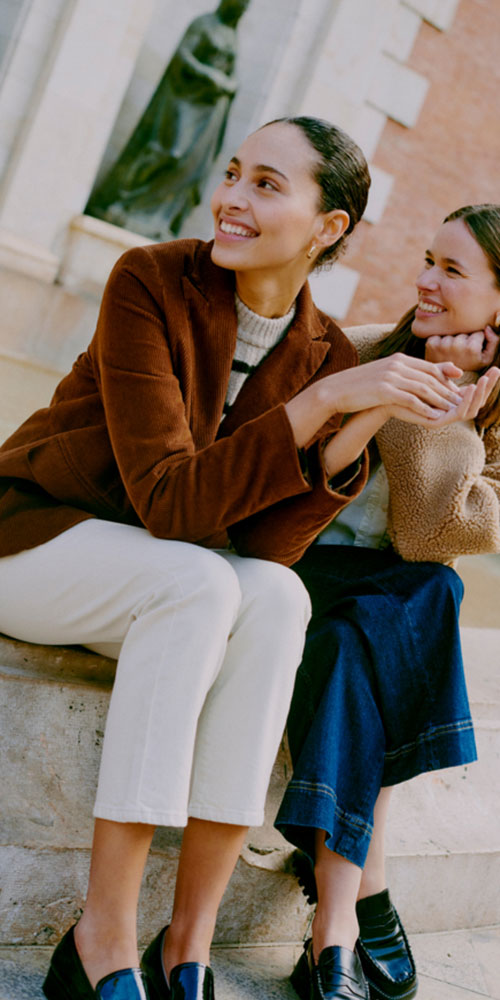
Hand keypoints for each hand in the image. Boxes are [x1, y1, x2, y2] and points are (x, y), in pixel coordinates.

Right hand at [320, 353, 463, 419]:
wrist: (335, 389)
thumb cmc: (359, 385)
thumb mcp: (382, 374)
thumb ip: (400, 374)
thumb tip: (415, 380)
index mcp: (398, 359)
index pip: (429, 367)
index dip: (445, 379)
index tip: (455, 390)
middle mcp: (397, 365)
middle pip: (430, 377)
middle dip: (447, 390)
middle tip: (459, 402)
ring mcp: (391, 376)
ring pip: (423, 388)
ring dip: (440, 400)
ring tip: (451, 410)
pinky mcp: (384, 390)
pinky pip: (410, 399)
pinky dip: (424, 408)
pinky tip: (433, 416)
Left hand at [385, 366, 499, 427]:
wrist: (386, 396)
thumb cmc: (405, 384)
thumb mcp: (430, 375)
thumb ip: (444, 373)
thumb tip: (460, 372)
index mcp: (451, 401)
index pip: (475, 394)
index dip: (487, 383)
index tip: (495, 369)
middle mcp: (449, 412)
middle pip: (477, 403)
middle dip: (487, 388)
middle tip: (496, 372)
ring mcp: (444, 419)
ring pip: (470, 410)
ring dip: (479, 395)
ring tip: (483, 380)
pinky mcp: (436, 422)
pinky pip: (457, 414)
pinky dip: (466, 402)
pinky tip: (469, 388)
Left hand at [425, 327, 499, 370]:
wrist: (448, 382)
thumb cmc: (471, 368)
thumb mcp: (487, 358)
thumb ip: (493, 341)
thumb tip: (487, 328)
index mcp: (471, 348)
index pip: (478, 333)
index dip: (477, 341)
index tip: (472, 351)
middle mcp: (456, 345)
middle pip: (464, 333)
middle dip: (464, 340)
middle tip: (461, 353)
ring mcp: (442, 345)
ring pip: (451, 333)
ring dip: (451, 340)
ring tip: (452, 353)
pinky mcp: (431, 345)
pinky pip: (438, 335)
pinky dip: (439, 341)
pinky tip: (442, 352)